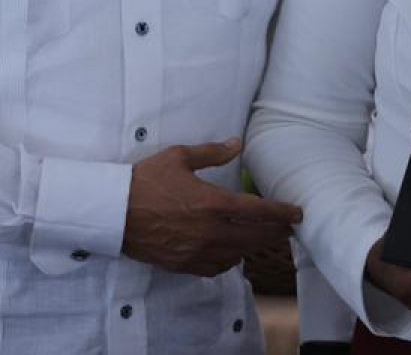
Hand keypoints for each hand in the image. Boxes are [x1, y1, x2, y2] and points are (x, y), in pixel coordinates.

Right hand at [121, 139, 303, 276]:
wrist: (112, 211)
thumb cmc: (145, 180)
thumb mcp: (179, 157)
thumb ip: (212, 153)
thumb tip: (236, 143)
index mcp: (213, 203)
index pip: (259, 211)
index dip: (282, 212)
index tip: (298, 213)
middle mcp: (210, 231)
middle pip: (255, 236)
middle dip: (276, 232)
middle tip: (288, 228)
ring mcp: (197, 251)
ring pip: (238, 254)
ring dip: (255, 246)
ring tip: (265, 238)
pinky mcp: (184, 264)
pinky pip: (216, 268)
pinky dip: (230, 261)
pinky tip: (234, 253)